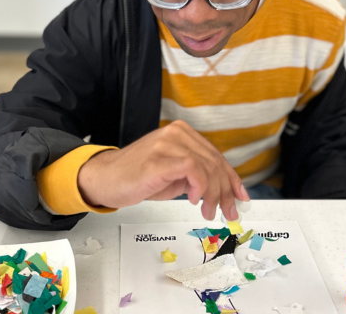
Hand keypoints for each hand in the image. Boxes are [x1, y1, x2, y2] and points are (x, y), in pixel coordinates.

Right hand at [77, 120, 249, 220]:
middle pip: (215, 162)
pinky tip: (194, 200)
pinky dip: (200, 187)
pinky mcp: (159, 159)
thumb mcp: (175, 175)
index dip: (232, 178)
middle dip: (226, 191)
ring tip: (209, 211)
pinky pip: (192, 169)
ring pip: (207, 167)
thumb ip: (198, 176)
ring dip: (214, 194)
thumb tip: (225, 192)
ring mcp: (167, 144)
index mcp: (182, 133)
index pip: (216, 156)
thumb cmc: (138, 177)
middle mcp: (176, 134)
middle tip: (229, 212)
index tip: (240, 196)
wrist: (105, 178)